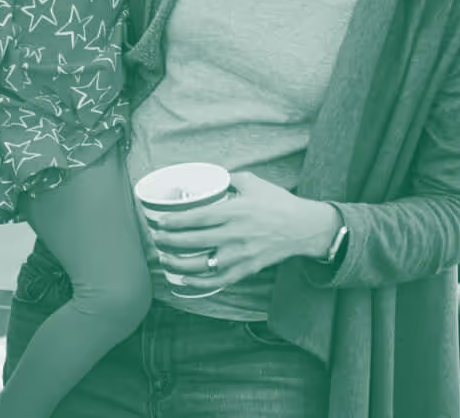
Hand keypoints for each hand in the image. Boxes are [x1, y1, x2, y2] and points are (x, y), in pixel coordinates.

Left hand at [143, 173, 342, 292]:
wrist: (303, 228)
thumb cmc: (278, 203)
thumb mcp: (253, 182)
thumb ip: (230, 178)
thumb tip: (210, 176)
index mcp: (235, 211)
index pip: (198, 218)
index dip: (175, 222)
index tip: (160, 222)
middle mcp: (235, 235)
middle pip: (194, 241)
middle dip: (169, 242)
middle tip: (156, 239)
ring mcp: (240, 255)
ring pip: (202, 265)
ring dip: (179, 264)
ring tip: (164, 259)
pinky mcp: (246, 269)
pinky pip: (219, 281)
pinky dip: (199, 283)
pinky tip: (185, 280)